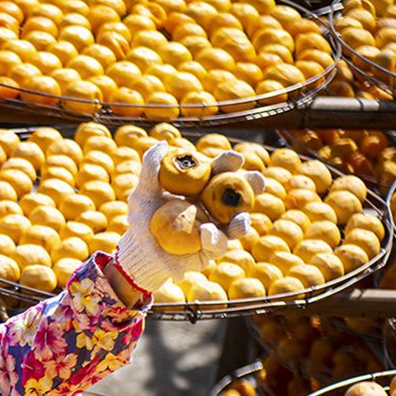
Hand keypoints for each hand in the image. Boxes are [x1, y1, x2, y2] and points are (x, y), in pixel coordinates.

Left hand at [113, 142, 257, 297]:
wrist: (139, 250)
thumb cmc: (141, 218)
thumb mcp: (143, 192)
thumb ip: (151, 168)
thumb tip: (163, 144)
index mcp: (203, 190)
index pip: (219, 173)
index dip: (229, 164)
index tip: (235, 158)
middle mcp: (214, 209)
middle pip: (238, 197)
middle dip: (251, 187)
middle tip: (256, 180)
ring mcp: (215, 230)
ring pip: (236, 225)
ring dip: (242, 220)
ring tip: (241, 218)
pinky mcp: (209, 252)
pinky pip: (217, 246)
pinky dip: (214, 238)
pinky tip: (207, 232)